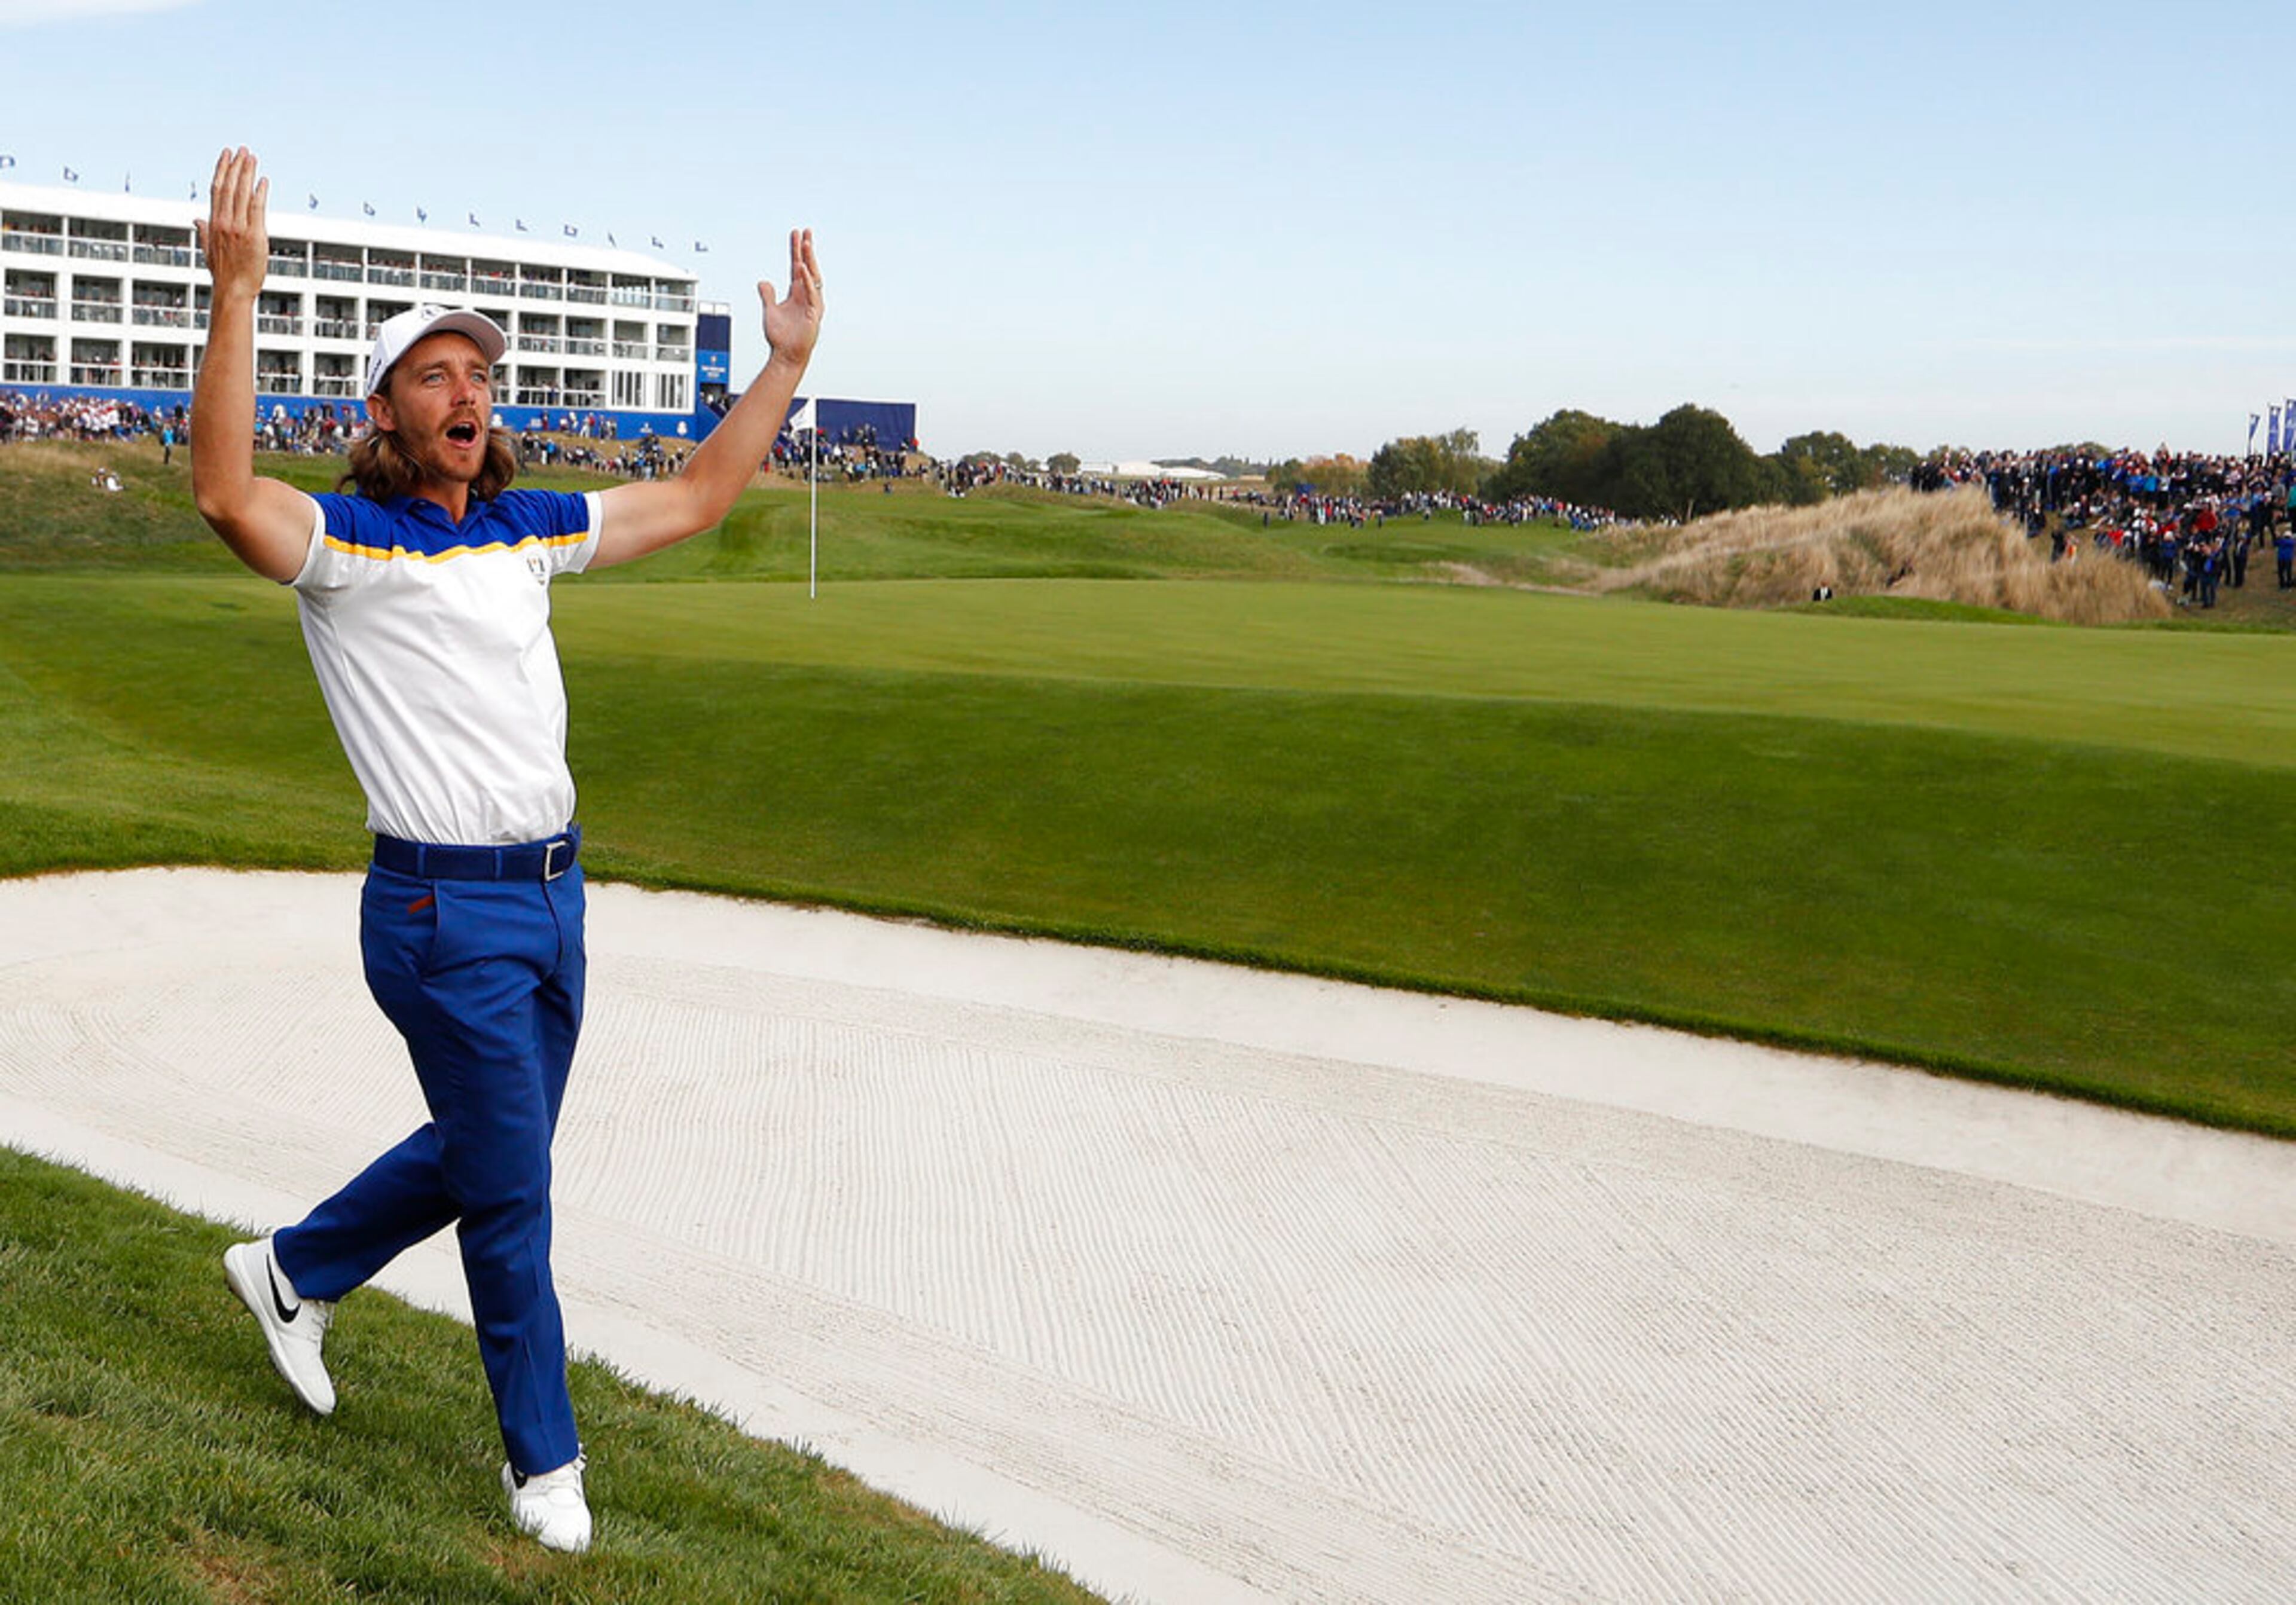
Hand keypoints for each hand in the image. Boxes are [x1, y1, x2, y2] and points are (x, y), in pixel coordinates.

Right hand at [195, 147, 268, 302]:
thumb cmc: (224, 273)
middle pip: (228, 187)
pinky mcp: (254, 236)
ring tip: (252, 157)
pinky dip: (259, 193)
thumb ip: (204, 231)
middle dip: (235, 166)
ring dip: (247, 173)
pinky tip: (263, 180)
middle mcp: (224, 222)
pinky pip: (256, 210)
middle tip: (242, 149)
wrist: (233, 290)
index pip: (216, 189)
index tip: (227, 155)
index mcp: (214, 223)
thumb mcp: (209, 249)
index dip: (222, 170)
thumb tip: (196, 219)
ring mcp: (238, 228)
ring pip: (241, 194)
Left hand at [760, 228, 821, 367]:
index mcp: (796, 293)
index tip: (796, 236)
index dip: (796, 251)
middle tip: (806, 232)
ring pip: (812, 277)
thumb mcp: (770, 310)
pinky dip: (806, 281)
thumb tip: (763, 282)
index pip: (797, 267)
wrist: (787, 355)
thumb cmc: (781, 337)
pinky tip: (802, 268)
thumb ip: (768, 295)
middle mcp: (806, 296)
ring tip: (806, 244)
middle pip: (807, 267)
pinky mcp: (814, 314)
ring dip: (809, 260)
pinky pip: (811, 293)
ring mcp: (812, 303)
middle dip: (806, 249)